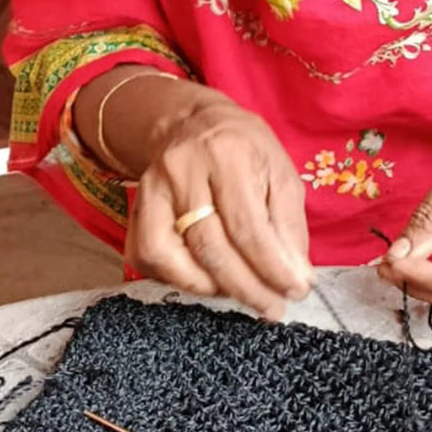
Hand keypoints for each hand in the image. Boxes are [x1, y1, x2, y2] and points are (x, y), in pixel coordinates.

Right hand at [78, 70, 312, 318]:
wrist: (192, 122)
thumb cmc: (246, 152)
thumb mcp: (282, 175)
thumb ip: (291, 228)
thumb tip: (297, 280)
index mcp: (226, 155)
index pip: (248, 229)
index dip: (273, 270)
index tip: (295, 293)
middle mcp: (181, 171)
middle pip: (211, 249)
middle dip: (247, 289)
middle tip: (272, 308)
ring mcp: (151, 190)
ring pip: (172, 259)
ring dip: (212, 289)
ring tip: (242, 292)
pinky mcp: (134, 209)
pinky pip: (147, 258)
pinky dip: (178, 280)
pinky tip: (208, 281)